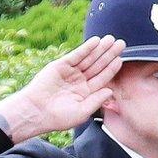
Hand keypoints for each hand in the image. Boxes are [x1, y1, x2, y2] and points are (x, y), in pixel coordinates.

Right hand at [0, 35, 125, 142]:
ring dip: (100, 49)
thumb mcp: (82, 112)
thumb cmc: (58, 117)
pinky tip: (96, 42)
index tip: (120, 59)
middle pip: (98, 65)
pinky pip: (76, 55)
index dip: (112, 68)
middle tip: (121, 44)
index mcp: (86, 92)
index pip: (102, 78)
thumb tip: (110, 90)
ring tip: (111, 39)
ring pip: (89, 58)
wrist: (36, 112)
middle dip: (109, 54)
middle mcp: (79, 81)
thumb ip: (97, 100)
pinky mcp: (60, 66)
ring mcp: (70, 72)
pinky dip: (86, 48)